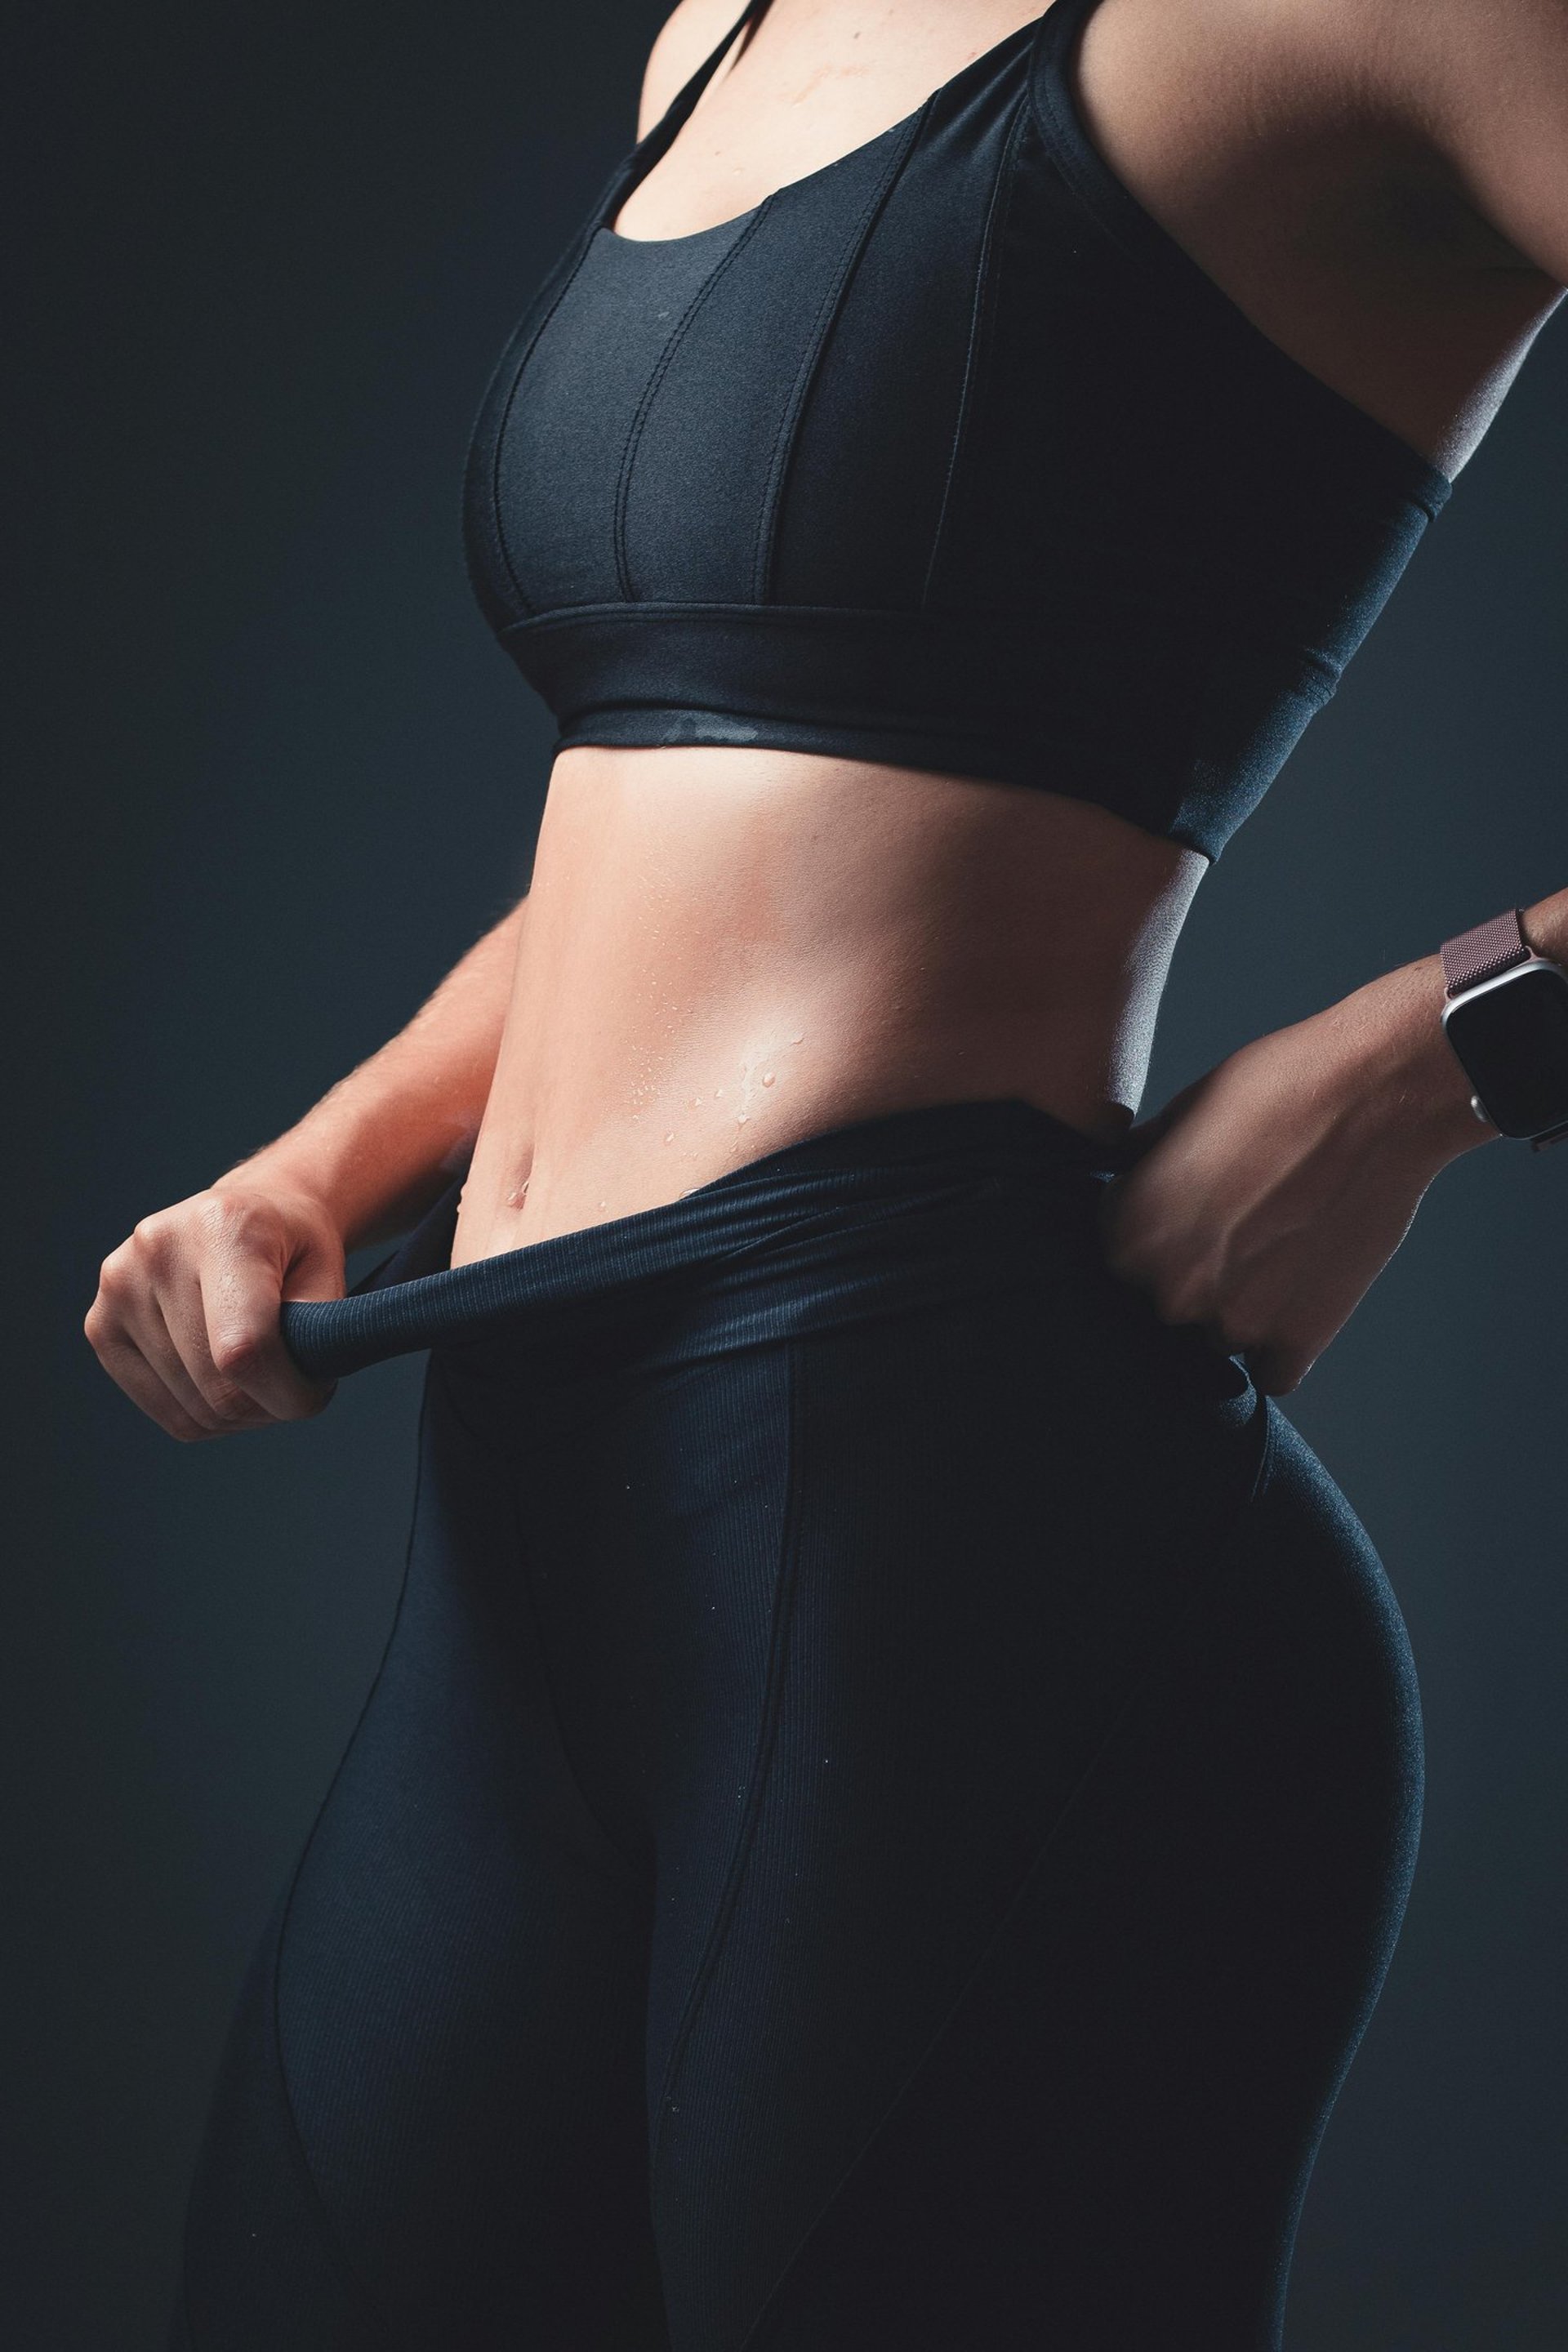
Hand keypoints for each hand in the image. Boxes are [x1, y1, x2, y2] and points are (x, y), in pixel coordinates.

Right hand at [84, 1175, 343, 1439]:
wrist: (243, 1216)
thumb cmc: (291, 1247)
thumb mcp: (327, 1273)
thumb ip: (318, 1332)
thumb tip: (292, 1392)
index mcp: (223, 1227)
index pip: (244, 1348)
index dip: (286, 1393)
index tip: (314, 1396)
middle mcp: (158, 1249)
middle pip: (217, 1385)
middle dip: (270, 1404)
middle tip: (297, 1383)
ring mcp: (119, 1286)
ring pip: (193, 1410)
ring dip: (240, 1414)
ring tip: (263, 1375)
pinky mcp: (100, 1324)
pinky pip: (166, 1413)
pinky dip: (206, 1414)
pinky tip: (226, 1380)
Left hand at [1098, 994, 1473, 1394]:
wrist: (1378, 1098)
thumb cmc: (1279, 1088)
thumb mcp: (1181, 1113)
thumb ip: (1143, 1167)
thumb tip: (1123, 1176)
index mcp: (1127, 1236)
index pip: (1115, 1262)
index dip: (1150, 1236)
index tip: (1182, 1215)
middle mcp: (1170, 1290)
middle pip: (1162, 1304)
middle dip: (1191, 1273)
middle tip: (1236, 1228)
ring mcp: (1235, 1322)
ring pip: (1215, 1337)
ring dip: (1236, 1307)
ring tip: (1275, 1249)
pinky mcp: (1298, 1341)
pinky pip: (1271, 1372)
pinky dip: (1279, 1346)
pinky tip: (1296, 1297)